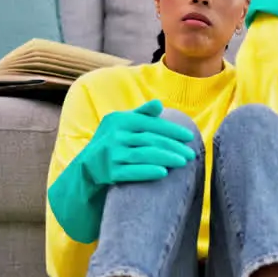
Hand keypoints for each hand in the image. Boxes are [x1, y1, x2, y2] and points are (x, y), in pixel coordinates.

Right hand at [80, 99, 195, 184]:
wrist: (86, 169)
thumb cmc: (111, 143)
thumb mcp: (121, 125)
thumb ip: (141, 115)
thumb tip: (159, 104)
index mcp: (119, 120)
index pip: (150, 124)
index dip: (172, 130)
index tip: (189, 137)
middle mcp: (113, 135)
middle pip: (150, 140)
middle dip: (173, 146)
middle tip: (191, 153)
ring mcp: (110, 154)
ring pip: (144, 155)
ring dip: (166, 158)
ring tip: (183, 162)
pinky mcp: (109, 172)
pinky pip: (132, 172)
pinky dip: (148, 171)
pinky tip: (164, 172)